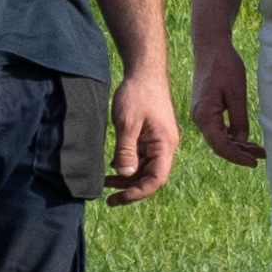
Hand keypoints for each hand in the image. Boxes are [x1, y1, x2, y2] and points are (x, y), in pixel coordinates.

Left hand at [103, 67, 182, 203]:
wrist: (145, 72)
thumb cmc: (138, 94)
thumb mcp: (127, 123)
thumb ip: (126, 150)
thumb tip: (125, 174)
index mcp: (165, 145)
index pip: (156, 179)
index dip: (138, 192)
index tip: (119, 197)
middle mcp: (165, 147)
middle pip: (151, 177)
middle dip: (130, 189)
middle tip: (109, 199)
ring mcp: (159, 142)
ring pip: (145, 168)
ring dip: (127, 177)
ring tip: (106, 183)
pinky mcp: (151, 136)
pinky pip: (142, 157)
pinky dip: (128, 164)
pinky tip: (112, 167)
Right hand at [193, 40, 262, 166]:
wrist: (211, 48)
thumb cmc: (225, 66)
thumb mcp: (237, 93)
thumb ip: (239, 119)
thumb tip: (241, 140)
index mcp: (205, 115)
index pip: (220, 146)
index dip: (237, 157)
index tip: (254, 162)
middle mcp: (200, 118)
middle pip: (220, 145)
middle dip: (240, 153)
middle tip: (262, 157)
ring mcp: (201, 114)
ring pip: (220, 138)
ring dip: (238, 145)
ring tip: (259, 150)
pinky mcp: (206, 109)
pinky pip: (219, 128)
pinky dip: (232, 135)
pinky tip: (247, 139)